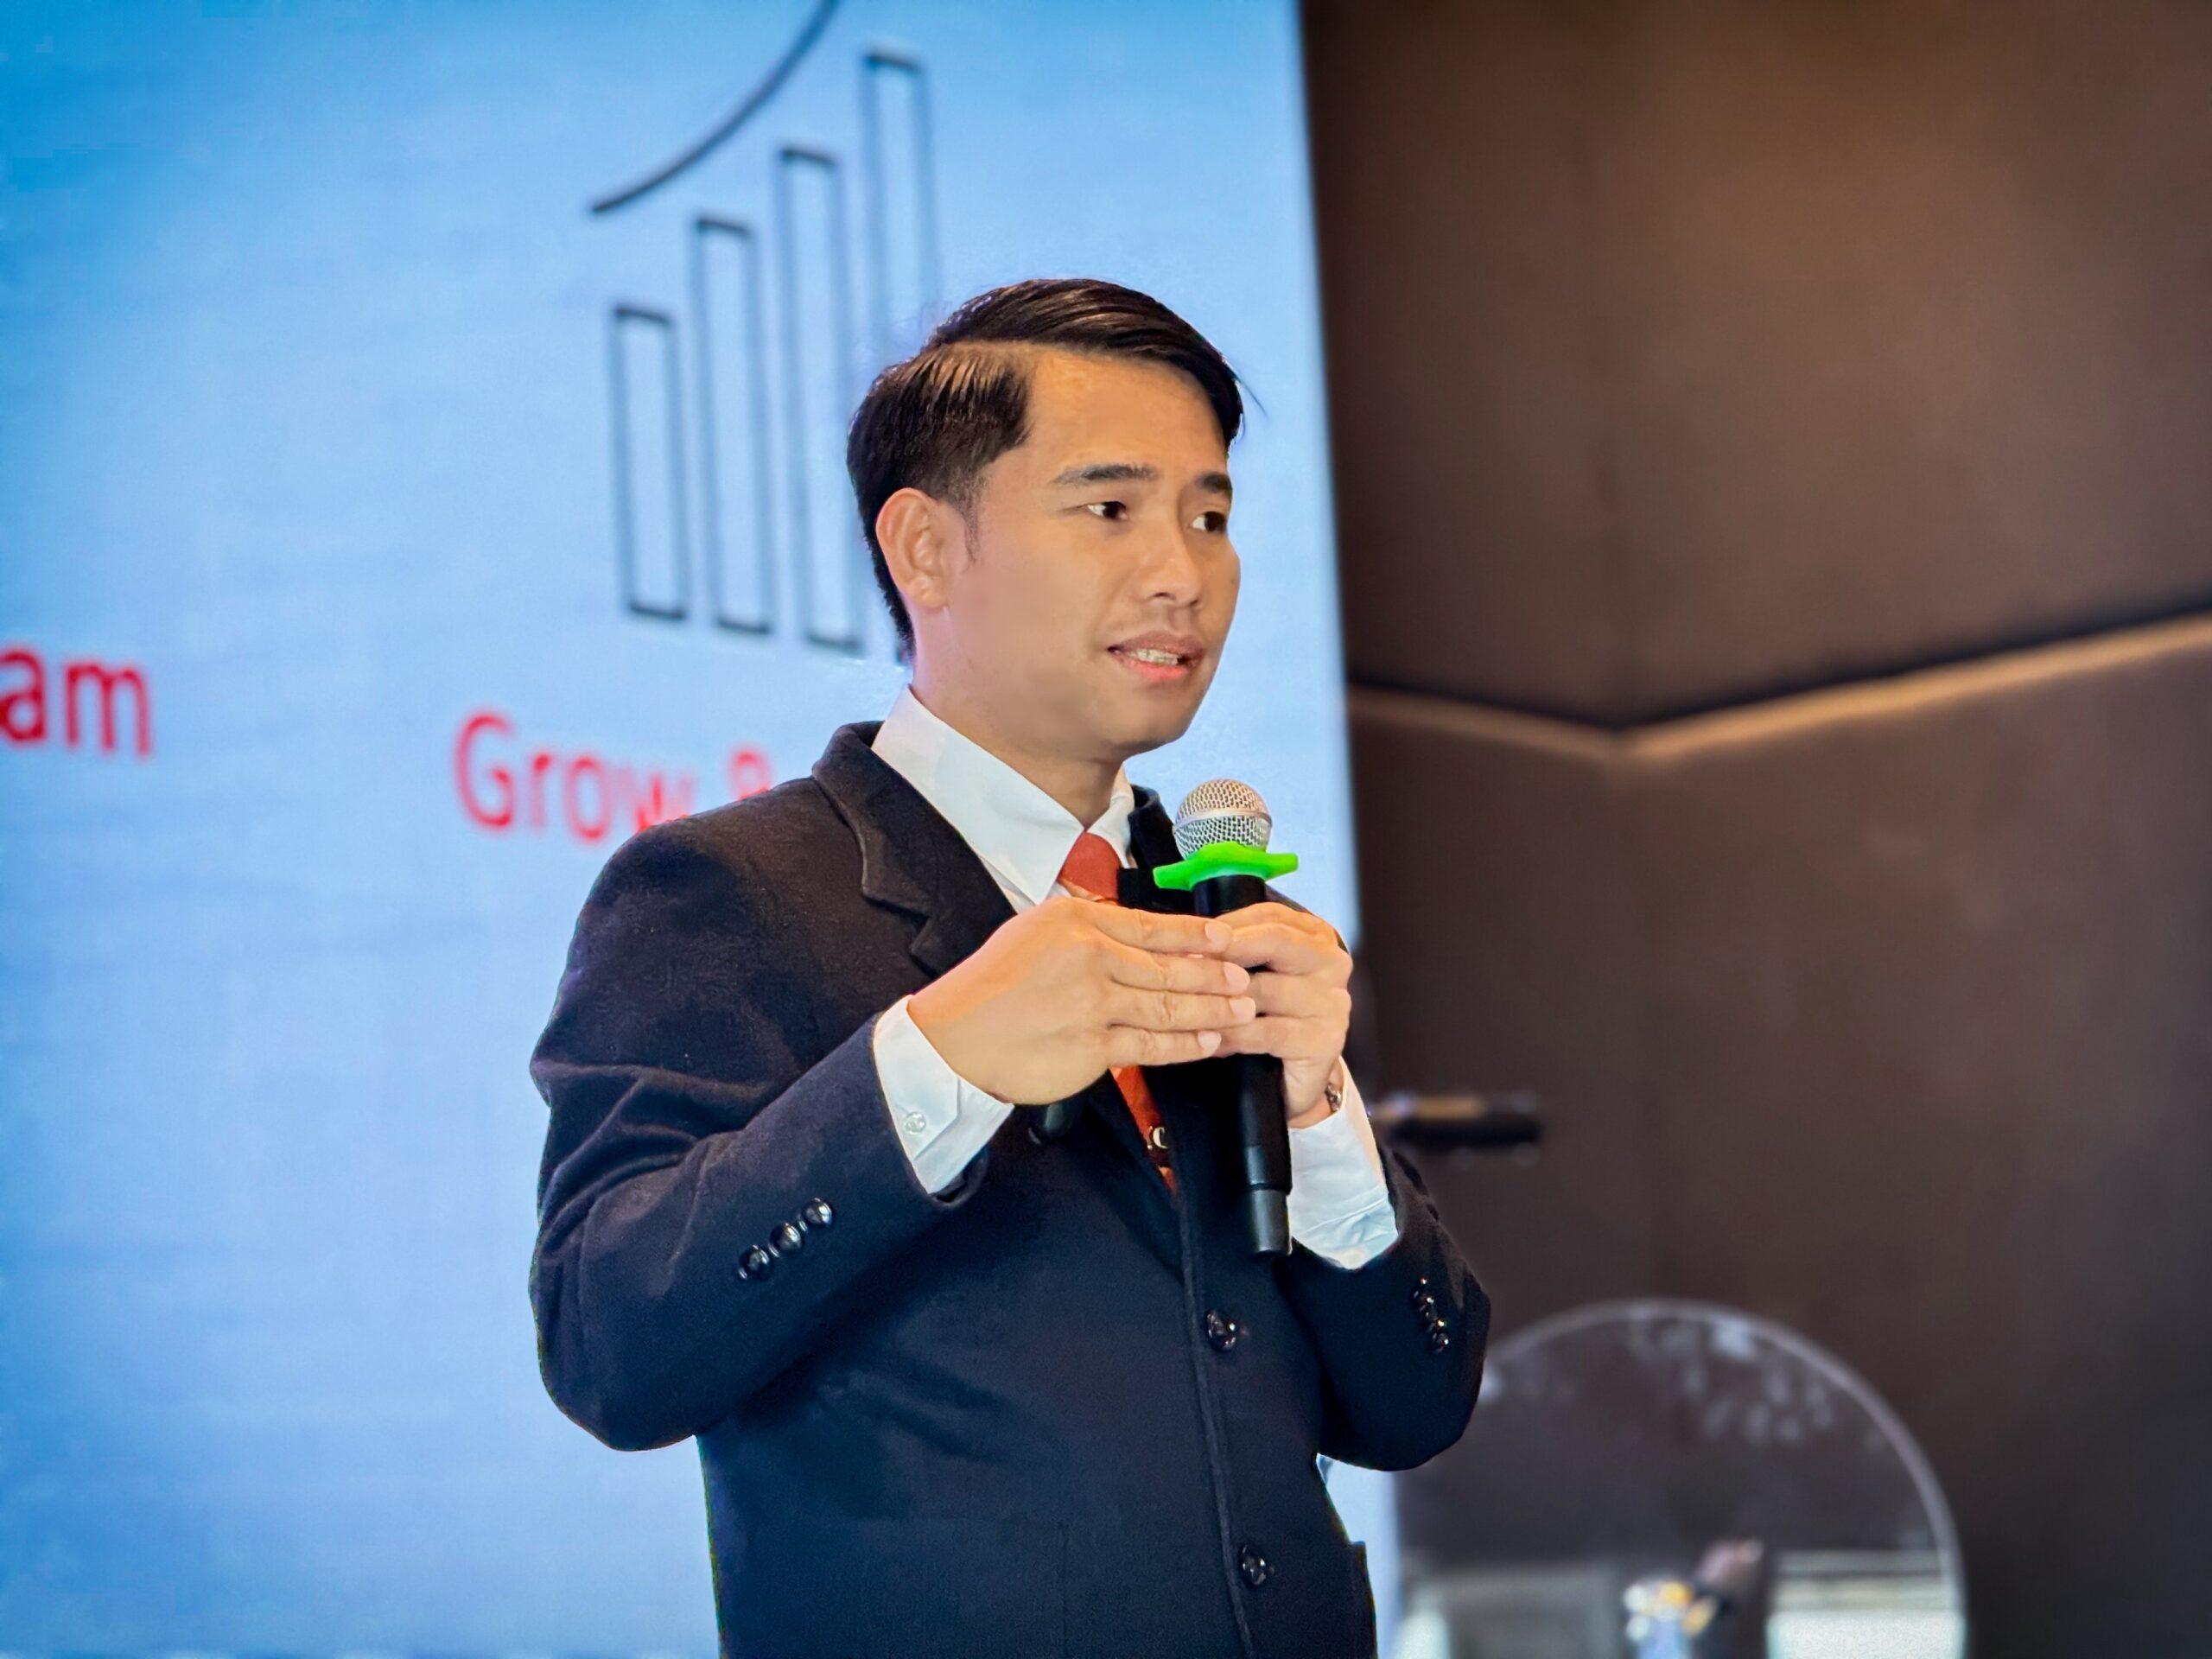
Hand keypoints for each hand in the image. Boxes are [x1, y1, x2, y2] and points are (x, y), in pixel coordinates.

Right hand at [906, 896, 1255, 1106]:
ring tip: (1241, 1012)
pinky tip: (1208, 1043)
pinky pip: (1152, 1046)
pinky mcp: (1092, 1046)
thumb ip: (1085, 928)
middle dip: (1215, 975)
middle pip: (1169, 966)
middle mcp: (1089, 955)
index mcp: (1076, 920)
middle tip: (1245, 980)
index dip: (1196, 935)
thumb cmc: (990, 988)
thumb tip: (1132, 931)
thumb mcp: (1034, 932)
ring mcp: (1093, 1002)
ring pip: (1168, 1006)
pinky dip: (1186, 1045)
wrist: (955, 1038)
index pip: (1152, 925)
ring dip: (1211, 1010)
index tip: (1227, 938)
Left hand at [1207, 902, 1352, 1122]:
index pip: (1270, 915)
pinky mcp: (1324, 1040)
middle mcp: (1331, 963)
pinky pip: (1267, 1032)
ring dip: (1220, 998)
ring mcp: (1332, 1002)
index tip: (1188, 935)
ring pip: (1266, 989)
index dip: (1228, 923)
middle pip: (1275, 942)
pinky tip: (1210, 1038)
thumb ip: (1237, 951)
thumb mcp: (1260, 974)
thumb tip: (1186, 940)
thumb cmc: (1271, 1016)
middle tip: (1185, 962)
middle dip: (1225, 950)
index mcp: (1316, 936)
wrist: (1298, 1076)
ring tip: (1186, 1003)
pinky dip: (1233, 1035)